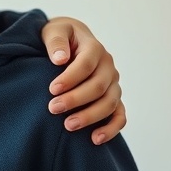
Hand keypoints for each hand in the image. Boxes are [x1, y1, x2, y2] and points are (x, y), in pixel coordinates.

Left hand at [42, 16, 125, 144]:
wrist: (71, 40)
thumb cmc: (60, 37)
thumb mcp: (55, 31)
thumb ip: (56, 41)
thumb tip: (59, 59)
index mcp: (94, 48)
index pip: (86, 64)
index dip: (70, 78)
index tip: (52, 89)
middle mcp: (108, 66)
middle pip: (98, 86)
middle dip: (75, 99)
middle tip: (53, 108)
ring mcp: (113, 83)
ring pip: (109, 103)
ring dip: (90, 116)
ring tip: (68, 126)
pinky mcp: (113, 98)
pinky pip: (119, 115)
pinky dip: (111, 128)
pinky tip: (95, 139)